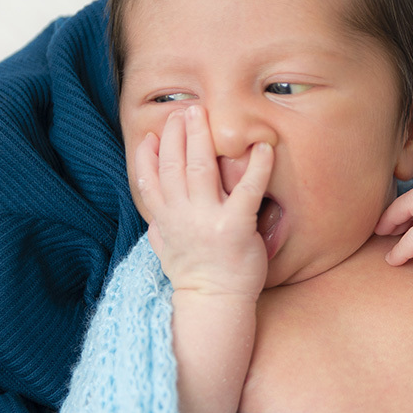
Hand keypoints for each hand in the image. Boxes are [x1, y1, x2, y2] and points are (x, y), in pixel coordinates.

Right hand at [134, 104, 273, 299]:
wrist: (214, 303)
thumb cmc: (195, 275)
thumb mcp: (166, 247)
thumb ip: (159, 223)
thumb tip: (153, 205)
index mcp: (165, 219)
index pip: (149, 179)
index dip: (149, 153)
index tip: (154, 132)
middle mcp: (182, 216)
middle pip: (174, 164)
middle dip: (178, 133)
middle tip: (187, 109)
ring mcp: (208, 220)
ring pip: (201, 168)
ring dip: (203, 137)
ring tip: (205, 114)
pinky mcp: (236, 227)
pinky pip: (247, 190)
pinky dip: (256, 166)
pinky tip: (263, 147)